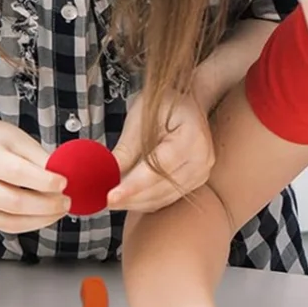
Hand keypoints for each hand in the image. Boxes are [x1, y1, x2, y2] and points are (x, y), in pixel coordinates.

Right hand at [0, 118, 69, 232]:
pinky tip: (44, 215)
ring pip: (12, 222)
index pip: (16, 173)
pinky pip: (7, 227)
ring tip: (60, 210)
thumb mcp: (18, 139)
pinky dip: (30, 223)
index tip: (64, 183)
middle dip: (47, 205)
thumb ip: (41, 159)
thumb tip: (66, 176)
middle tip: (67, 201)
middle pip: (14, 202)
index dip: (43, 181)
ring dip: (42, 219)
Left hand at [107, 88, 213, 213]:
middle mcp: (202, 159)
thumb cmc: (164, 105)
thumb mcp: (140, 119)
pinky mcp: (196, 182)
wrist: (187, 104)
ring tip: (112, 200)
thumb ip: (125, 149)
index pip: (158, 168)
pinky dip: (146, 201)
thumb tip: (105, 174)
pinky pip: (167, 198)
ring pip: (163, 198)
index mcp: (191, 137)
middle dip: (130, 197)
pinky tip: (128, 198)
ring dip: (136, 202)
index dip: (133, 186)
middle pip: (161, 188)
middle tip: (104, 200)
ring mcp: (202, 173)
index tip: (111, 197)